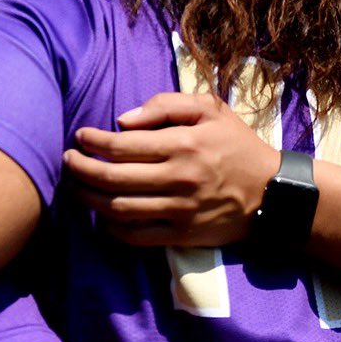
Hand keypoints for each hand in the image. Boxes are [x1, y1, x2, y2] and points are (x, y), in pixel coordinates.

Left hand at [62, 92, 278, 247]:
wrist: (272, 193)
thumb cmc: (236, 145)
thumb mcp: (211, 109)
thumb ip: (166, 105)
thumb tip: (123, 120)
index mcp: (183, 143)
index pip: (122, 145)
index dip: (93, 142)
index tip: (79, 137)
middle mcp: (179, 178)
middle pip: (112, 178)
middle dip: (81, 170)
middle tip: (68, 161)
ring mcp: (179, 210)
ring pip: (118, 209)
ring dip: (88, 198)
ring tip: (76, 187)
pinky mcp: (182, 234)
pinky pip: (136, 236)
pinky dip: (111, 227)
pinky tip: (101, 214)